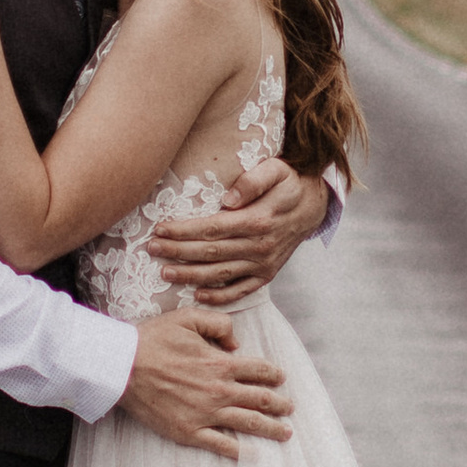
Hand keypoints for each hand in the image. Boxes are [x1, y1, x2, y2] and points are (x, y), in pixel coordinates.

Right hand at [120, 308, 293, 458]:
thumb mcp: (188, 318)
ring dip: (271, 428)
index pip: (259, 370)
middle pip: (261, 400)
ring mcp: (205, 414)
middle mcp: (219, 391)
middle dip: (280, 404)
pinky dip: (238, 452)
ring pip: (248, 424)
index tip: (280, 378)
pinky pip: (220, 444)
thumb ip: (219, 324)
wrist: (122, 367)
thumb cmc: (152, 340)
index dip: (274, 374)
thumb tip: (236, 343)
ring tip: (285, 433)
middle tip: (290, 408)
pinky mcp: (189, 431)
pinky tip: (251, 455)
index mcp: (220, 364)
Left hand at [145, 155, 329, 307]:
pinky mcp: (267, 274)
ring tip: (165, 273)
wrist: (314, 206)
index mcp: (258, 220)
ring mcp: (263, 263)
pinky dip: (219, 296)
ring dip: (190, 275)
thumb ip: (253, 180)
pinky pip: (241, 290)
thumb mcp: (276, 170)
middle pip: (210, 252)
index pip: (212, 227)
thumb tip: (229, 198)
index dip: (183, 230)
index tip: (160, 228)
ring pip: (220, 274)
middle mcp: (259, 246)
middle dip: (177, 251)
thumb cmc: (289, 183)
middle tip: (152, 248)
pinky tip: (198, 295)